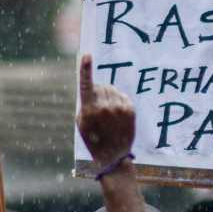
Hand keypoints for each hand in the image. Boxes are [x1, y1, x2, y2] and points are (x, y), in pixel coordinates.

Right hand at [77, 53, 134, 167]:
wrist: (113, 156)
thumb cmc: (93, 139)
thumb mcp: (82, 122)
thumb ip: (86, 104)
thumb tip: (94, 87)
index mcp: (89, 110)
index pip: (86, 85)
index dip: (85, 69)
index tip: (86, 55)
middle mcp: (105, 107)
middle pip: (101, 86)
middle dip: (99, 93)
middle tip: (98, 110)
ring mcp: (119, 108)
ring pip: (112, 90)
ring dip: (109, 97)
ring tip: (108, 115)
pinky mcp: (130, 110)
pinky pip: (122, 96)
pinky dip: (119, 101)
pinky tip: (117, 116)